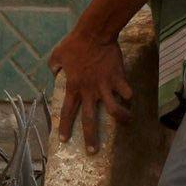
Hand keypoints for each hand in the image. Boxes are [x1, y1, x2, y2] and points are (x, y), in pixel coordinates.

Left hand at [49, 27, 131, 149]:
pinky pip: (126, 92)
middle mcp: (89, 91)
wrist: (95, 33)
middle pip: (89, 120)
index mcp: (73, 87)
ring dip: (121, 119)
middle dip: (90, 138)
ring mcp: (105, 86)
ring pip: (114, 110)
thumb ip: (54, 66)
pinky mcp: (118, 78)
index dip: (64, 127)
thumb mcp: (57, 55)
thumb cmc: (74, 44)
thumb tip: (54, 71)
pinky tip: (131, 99)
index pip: (67, 112)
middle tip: (93, 152)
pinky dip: (129, 97)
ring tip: (126, 124)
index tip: (63, 141)